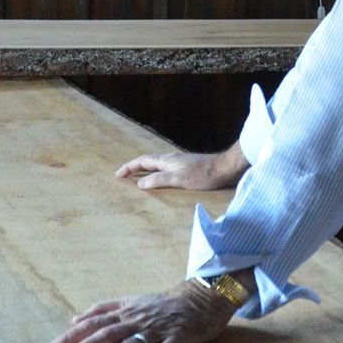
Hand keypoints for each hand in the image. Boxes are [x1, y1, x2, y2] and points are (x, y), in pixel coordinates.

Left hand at [44, 281, 236, 342]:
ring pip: (132, 342)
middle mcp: (138, 319)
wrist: (201, 296)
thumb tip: (74, 318)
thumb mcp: (131, 301)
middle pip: (106, 334)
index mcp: (126, 311)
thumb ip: (104, 309)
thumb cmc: (163, 303)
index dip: (71, 337)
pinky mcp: (179, 337)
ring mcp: (158, 328)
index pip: (93, 324)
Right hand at [115, 143, 247, 191]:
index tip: (117, 174)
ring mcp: (180, 161)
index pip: (142, 161)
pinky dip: (157, 172)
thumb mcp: (179, 180)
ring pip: (157, 164)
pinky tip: (162, 178)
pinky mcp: (187, 166)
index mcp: (167, 160)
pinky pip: (165, 167)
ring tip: (138, 176)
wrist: (224, 168)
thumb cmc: (203, 175)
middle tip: (124, 175)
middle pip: (148, 161)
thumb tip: (140, 183)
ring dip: (146, 169)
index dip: (129, 167)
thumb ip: (159, 180)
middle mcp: (171, 159)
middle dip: (134, 167)